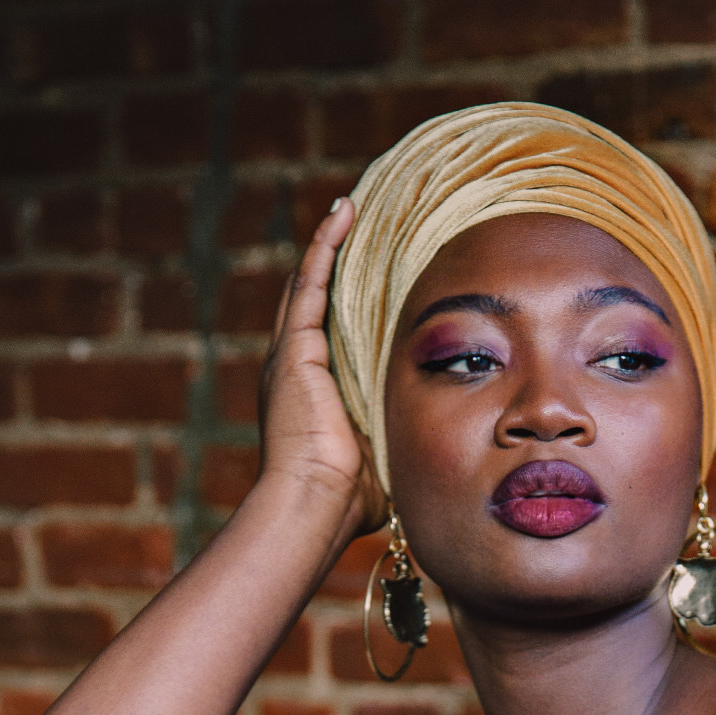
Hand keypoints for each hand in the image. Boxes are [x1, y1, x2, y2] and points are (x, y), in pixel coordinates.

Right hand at [257, 197, 382, 535]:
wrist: (313, 506)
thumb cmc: (346, 502)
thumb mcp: (377, 460)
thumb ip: (393, 444)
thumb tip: (426, 456)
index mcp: (312, 393)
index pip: (329, 332)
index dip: (345, 299)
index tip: (369, 271)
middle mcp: (294, 369)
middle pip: (312, 300)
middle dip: (333, 261)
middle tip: (357, 223)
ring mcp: (289, 356)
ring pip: (309, 284)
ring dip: (329, 244)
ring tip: (350, 208)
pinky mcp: (293, 350)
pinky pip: (310, 285)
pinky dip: (324, 248)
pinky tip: (342, 217)